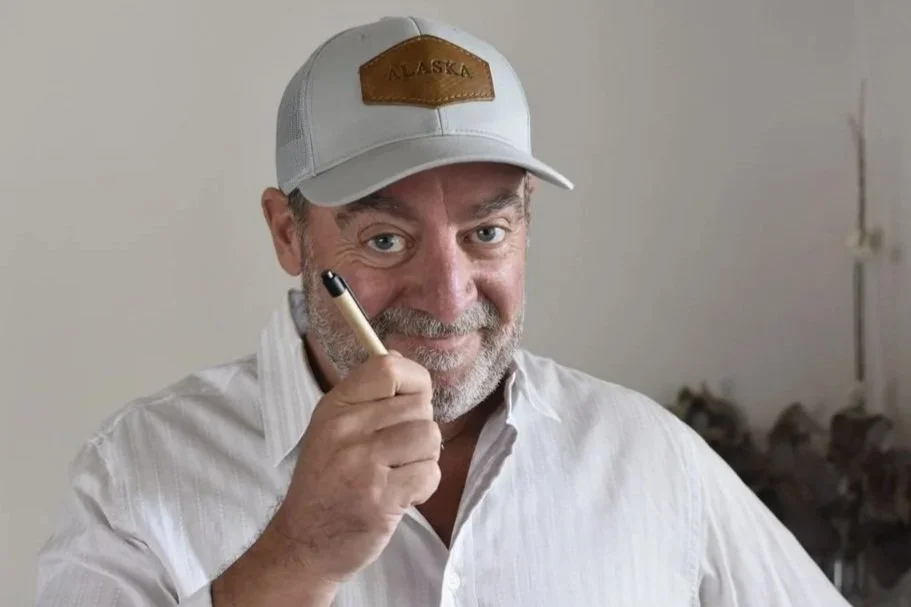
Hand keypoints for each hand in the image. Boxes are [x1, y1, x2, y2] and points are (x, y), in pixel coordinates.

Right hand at [269, 352, 441, 585]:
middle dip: (419, 429)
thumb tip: (400, 358)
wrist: (303, 543)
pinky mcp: (381, 497)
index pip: (388, 368)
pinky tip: (401, 495)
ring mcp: (363, 463)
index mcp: (335, 407)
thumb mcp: (333, 428)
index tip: (411, 402)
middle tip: (397, 453)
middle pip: (419, 406)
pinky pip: (430, 472)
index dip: (414, 382)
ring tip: (398, 473)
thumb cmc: (326, 483)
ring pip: (429, 436)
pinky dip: (424, 487)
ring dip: (424, 458)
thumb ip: (367, 396)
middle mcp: (346, 430)